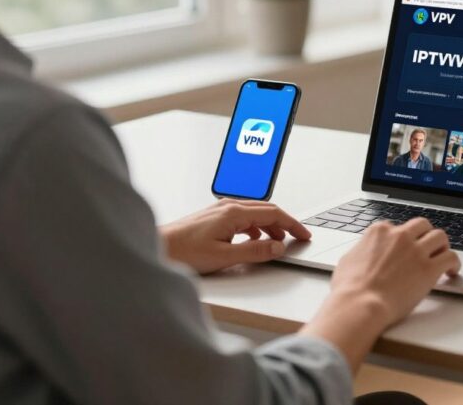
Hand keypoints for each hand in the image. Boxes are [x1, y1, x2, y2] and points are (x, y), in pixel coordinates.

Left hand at [159, 199, 310, 273]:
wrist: (158, 247)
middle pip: (266, 210)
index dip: (292, 224)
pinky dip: (255, 227)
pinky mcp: (214, 217)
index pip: (273, 213)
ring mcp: (220, 210)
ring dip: (270, 226)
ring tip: (278, 241)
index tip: (304, 234)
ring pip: (255, 213)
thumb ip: (254, 252)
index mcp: (234, 213)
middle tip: (297, 237)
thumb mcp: (224, 256)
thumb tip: (277, 247)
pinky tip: (253, 239)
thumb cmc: (184, 251)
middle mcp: (228, 207)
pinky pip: (243, 217)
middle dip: (284, 223)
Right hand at [331, 218, 460, 324]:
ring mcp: (416, 251)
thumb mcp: (348, 260)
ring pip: (440, 236)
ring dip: (442, 246)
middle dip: (425, 235)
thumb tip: (363, 254)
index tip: (405, 248)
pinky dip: (454, 263)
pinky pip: (450, 257)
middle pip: (422, 225)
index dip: (402, 239)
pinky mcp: (429, 269)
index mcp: (380, 232)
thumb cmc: (350, 289)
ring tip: (442, 257)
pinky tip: (452, 271)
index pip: (397, 227)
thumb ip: (361, 251)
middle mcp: (400, 236)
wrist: (360, 304)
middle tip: (427, 247)